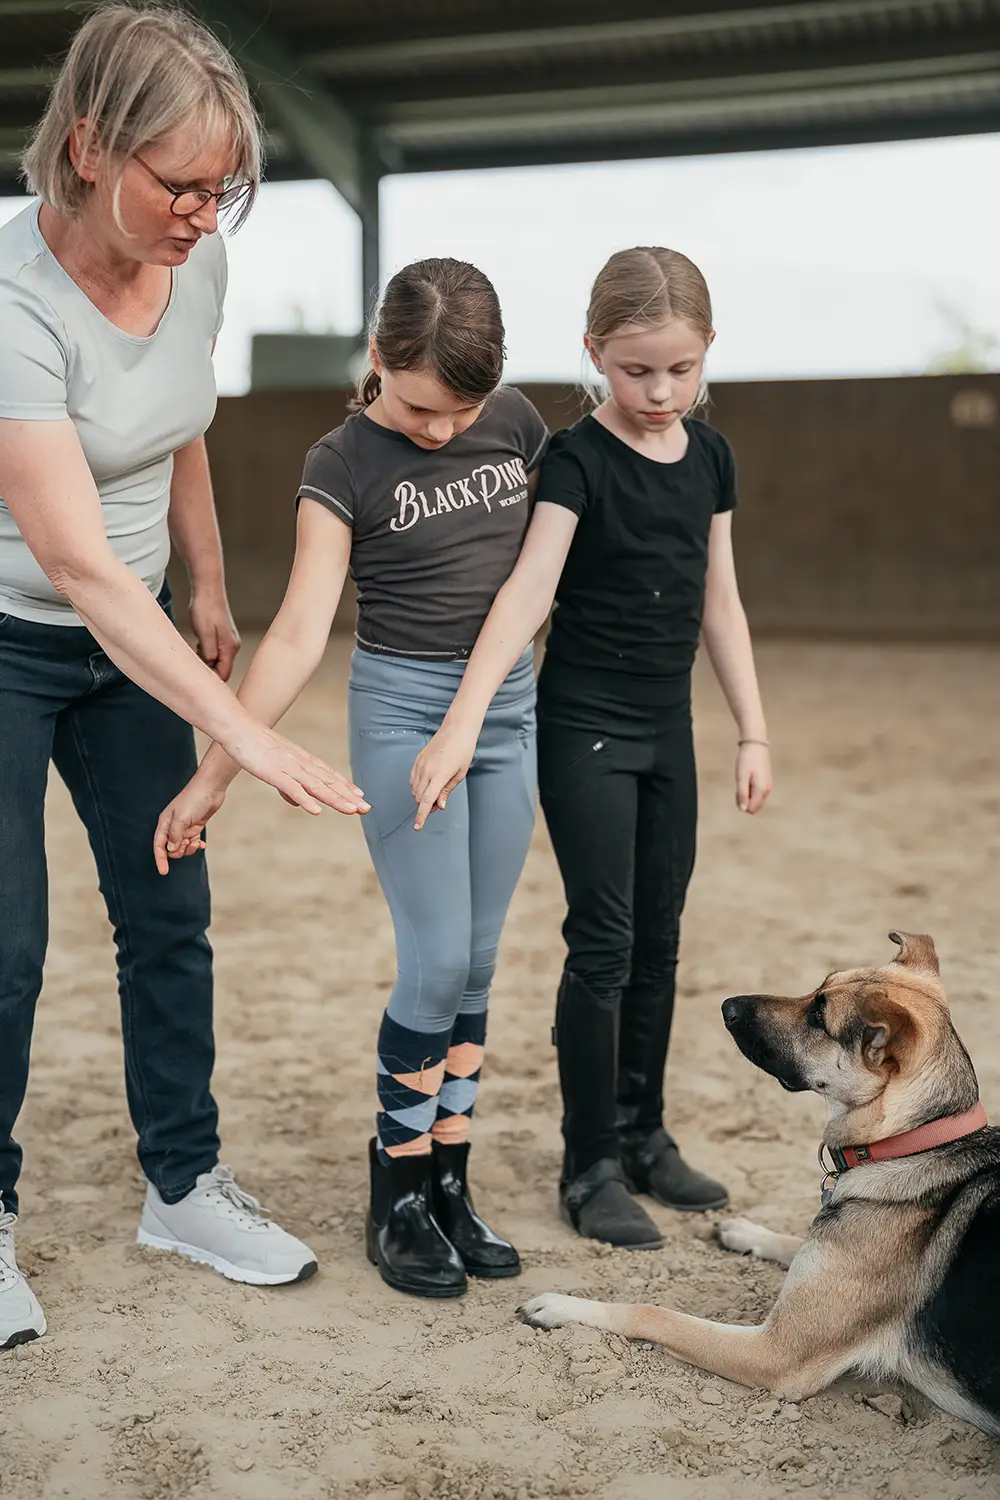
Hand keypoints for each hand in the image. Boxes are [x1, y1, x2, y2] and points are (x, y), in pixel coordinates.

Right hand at [153, 768, 227, 874]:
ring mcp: (184, 827)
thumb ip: (175, 835)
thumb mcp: (182, 818)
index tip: (164, 872)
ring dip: (189, 849)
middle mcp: (173, 826)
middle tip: (188, 843)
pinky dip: (196, 845)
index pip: (159, 845)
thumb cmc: (194, 799)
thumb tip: (170, 849)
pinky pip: (192, 842)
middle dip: (179, 851)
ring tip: (196, 843)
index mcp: (165, 823)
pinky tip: (202, 844)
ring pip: (182, 847)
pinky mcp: (195, 826)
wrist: (211, 788)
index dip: (160, 859)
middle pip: (171, 848)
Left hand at [189, 586, 240, 680]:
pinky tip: (198, 644)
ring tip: (195, 649)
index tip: (196, 675)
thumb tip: (210, 666)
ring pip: (217, 661)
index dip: (211, 679)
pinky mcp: (222, 638)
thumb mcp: (204, 632)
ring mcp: (228, 642)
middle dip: (207, 670)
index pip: (224, 674)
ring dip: (205, 661)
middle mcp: (232, 647)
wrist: (208, 591)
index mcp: (229, 647)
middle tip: (193, 661)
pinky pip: (215, 653)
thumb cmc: (205, 609)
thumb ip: (209, 652)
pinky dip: (205, 653)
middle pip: (221, 669)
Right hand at [219, 717, 369, 819]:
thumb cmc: (252, 744)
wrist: (236, 726)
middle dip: (347, 795)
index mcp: (300, 759)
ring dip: (335, 798)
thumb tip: (298, 802)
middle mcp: (299, 763)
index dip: (344, 785)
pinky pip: (292, 788)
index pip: (327, 774)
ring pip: (316, 786)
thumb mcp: (273, 765)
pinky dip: (305, 799)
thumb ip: (287, 784)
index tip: (359, 796)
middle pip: (327, 781)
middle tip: (366, 807)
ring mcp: (287, 767)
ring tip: (352, 810)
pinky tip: (316, 810)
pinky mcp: (273, 772)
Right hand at [410, 719, 479, 829]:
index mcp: (439, 775)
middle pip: (419, 797)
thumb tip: (439, 806)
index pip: (426, 801)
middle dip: (426, 805)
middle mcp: (426, 770)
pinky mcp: (417, 760)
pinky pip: (412, 779)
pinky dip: (418, 785)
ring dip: (422, 795)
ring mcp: (420, 764)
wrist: (457, 729)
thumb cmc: (463, 750)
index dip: (421, 816)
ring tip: (436, 789)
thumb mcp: (460, 773)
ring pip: (414, 789)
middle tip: (439, 802)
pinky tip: (429, 782)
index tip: (417, 827)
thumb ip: (447, 791)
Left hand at [736, 741, 771, 814]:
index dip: (741, 803)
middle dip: (744, 800)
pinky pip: (757, 794)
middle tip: (740, 784)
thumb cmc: (746, 760)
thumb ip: (742, 794)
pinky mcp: (766, 782)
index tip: (738, 790)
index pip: (751, 809)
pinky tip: (748, 778)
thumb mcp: (741, 777)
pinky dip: (750, 790)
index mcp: (761, 790)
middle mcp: (767, 791)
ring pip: (755, 800)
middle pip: (754, 806)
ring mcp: (768, 786)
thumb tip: (743, 810)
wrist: (755, 745)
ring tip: (744, 780)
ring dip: (747, 794)